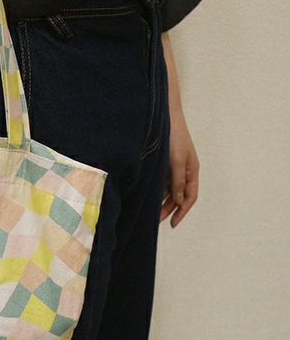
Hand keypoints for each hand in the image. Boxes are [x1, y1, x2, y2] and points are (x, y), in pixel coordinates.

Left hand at [161, 105, 199, 226]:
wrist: (164, 116)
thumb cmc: (174, 136)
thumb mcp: (176, 160)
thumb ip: (177, 181)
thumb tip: (177, 200)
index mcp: (192, 170)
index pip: (190, 197)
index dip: (182, 211)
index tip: (172, 223)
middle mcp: (184, 170)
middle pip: (178, 195)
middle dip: (169, 209)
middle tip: (156, 220)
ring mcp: (173, 166)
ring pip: (169, 189)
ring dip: (161, 200)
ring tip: (150, 211)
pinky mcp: (163, 162)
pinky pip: (161, 180)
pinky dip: (156, 189)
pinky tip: (147, 196)